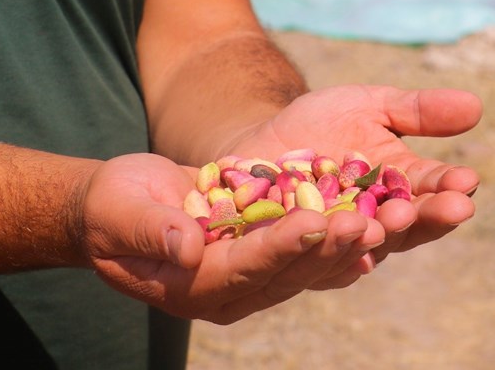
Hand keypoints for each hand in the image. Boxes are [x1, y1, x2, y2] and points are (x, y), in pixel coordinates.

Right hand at [77, 153, 384, 323]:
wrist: (123, 204)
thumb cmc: (112, 207)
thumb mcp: (120, 211)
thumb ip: (151, 229)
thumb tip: (188, 247)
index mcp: (191, 288)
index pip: (244, 269)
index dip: (281, 247)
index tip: (315, 220)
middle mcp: (228, 290)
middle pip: (286, 273)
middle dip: (327, 248)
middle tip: (367, 223)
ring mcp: (249, 275)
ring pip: (306, 265)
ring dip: (345, 244)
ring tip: (382, 222)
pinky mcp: (263, 252)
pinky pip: (307, 249)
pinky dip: (339, 235)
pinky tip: (375, 222)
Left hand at [227, 86, 482, 275]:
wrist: (260, 139)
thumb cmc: (323, 123)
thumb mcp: (371, 105)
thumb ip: (417, 110)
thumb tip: (477, 106)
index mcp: (404, 188)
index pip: (434, 191)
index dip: (450, 188)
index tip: (468, 179)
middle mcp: (379, 222)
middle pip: (409, 226)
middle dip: (428, 217)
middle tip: (449, 207)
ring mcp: (340, 242)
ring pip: (366, 246)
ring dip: (382, 233)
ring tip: (392, 218)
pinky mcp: (299, 253)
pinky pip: (315, 257)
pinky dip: (327, 248)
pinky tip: (338, 235)